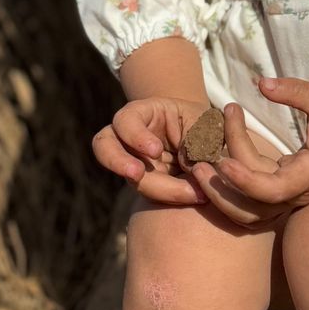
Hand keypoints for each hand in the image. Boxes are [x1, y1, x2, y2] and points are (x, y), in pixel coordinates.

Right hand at [92, 97, 210, 205]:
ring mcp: (131, 161)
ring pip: (125, 175)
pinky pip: (147, 192)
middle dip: (118, 162)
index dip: (135, 135)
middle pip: (105, 146)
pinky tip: (193, 195)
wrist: (203, 141)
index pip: (126, 120)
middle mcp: (128, 137)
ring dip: (146, 186)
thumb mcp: (203, 123)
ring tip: (178, 193)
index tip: (155, 150)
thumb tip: (192, 168)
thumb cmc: (201, 124)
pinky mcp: (142, 182)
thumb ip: (197, 140)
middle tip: (137, 174)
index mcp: (143, 113)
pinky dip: (168, 196)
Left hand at [189, 78, 308, 227]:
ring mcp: (289, 198)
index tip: (223, 162)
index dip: (246, 181)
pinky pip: (250, 199)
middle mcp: (297, 194)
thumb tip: (261, 84)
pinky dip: (230, 187)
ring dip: (221, 196)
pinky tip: (213, 160)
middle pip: (254, 209)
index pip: (273, 191)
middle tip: (197, 165)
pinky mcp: (280, 193)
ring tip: (198, 167)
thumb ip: (296, 92)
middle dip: (223, 193)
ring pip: (249, 213)